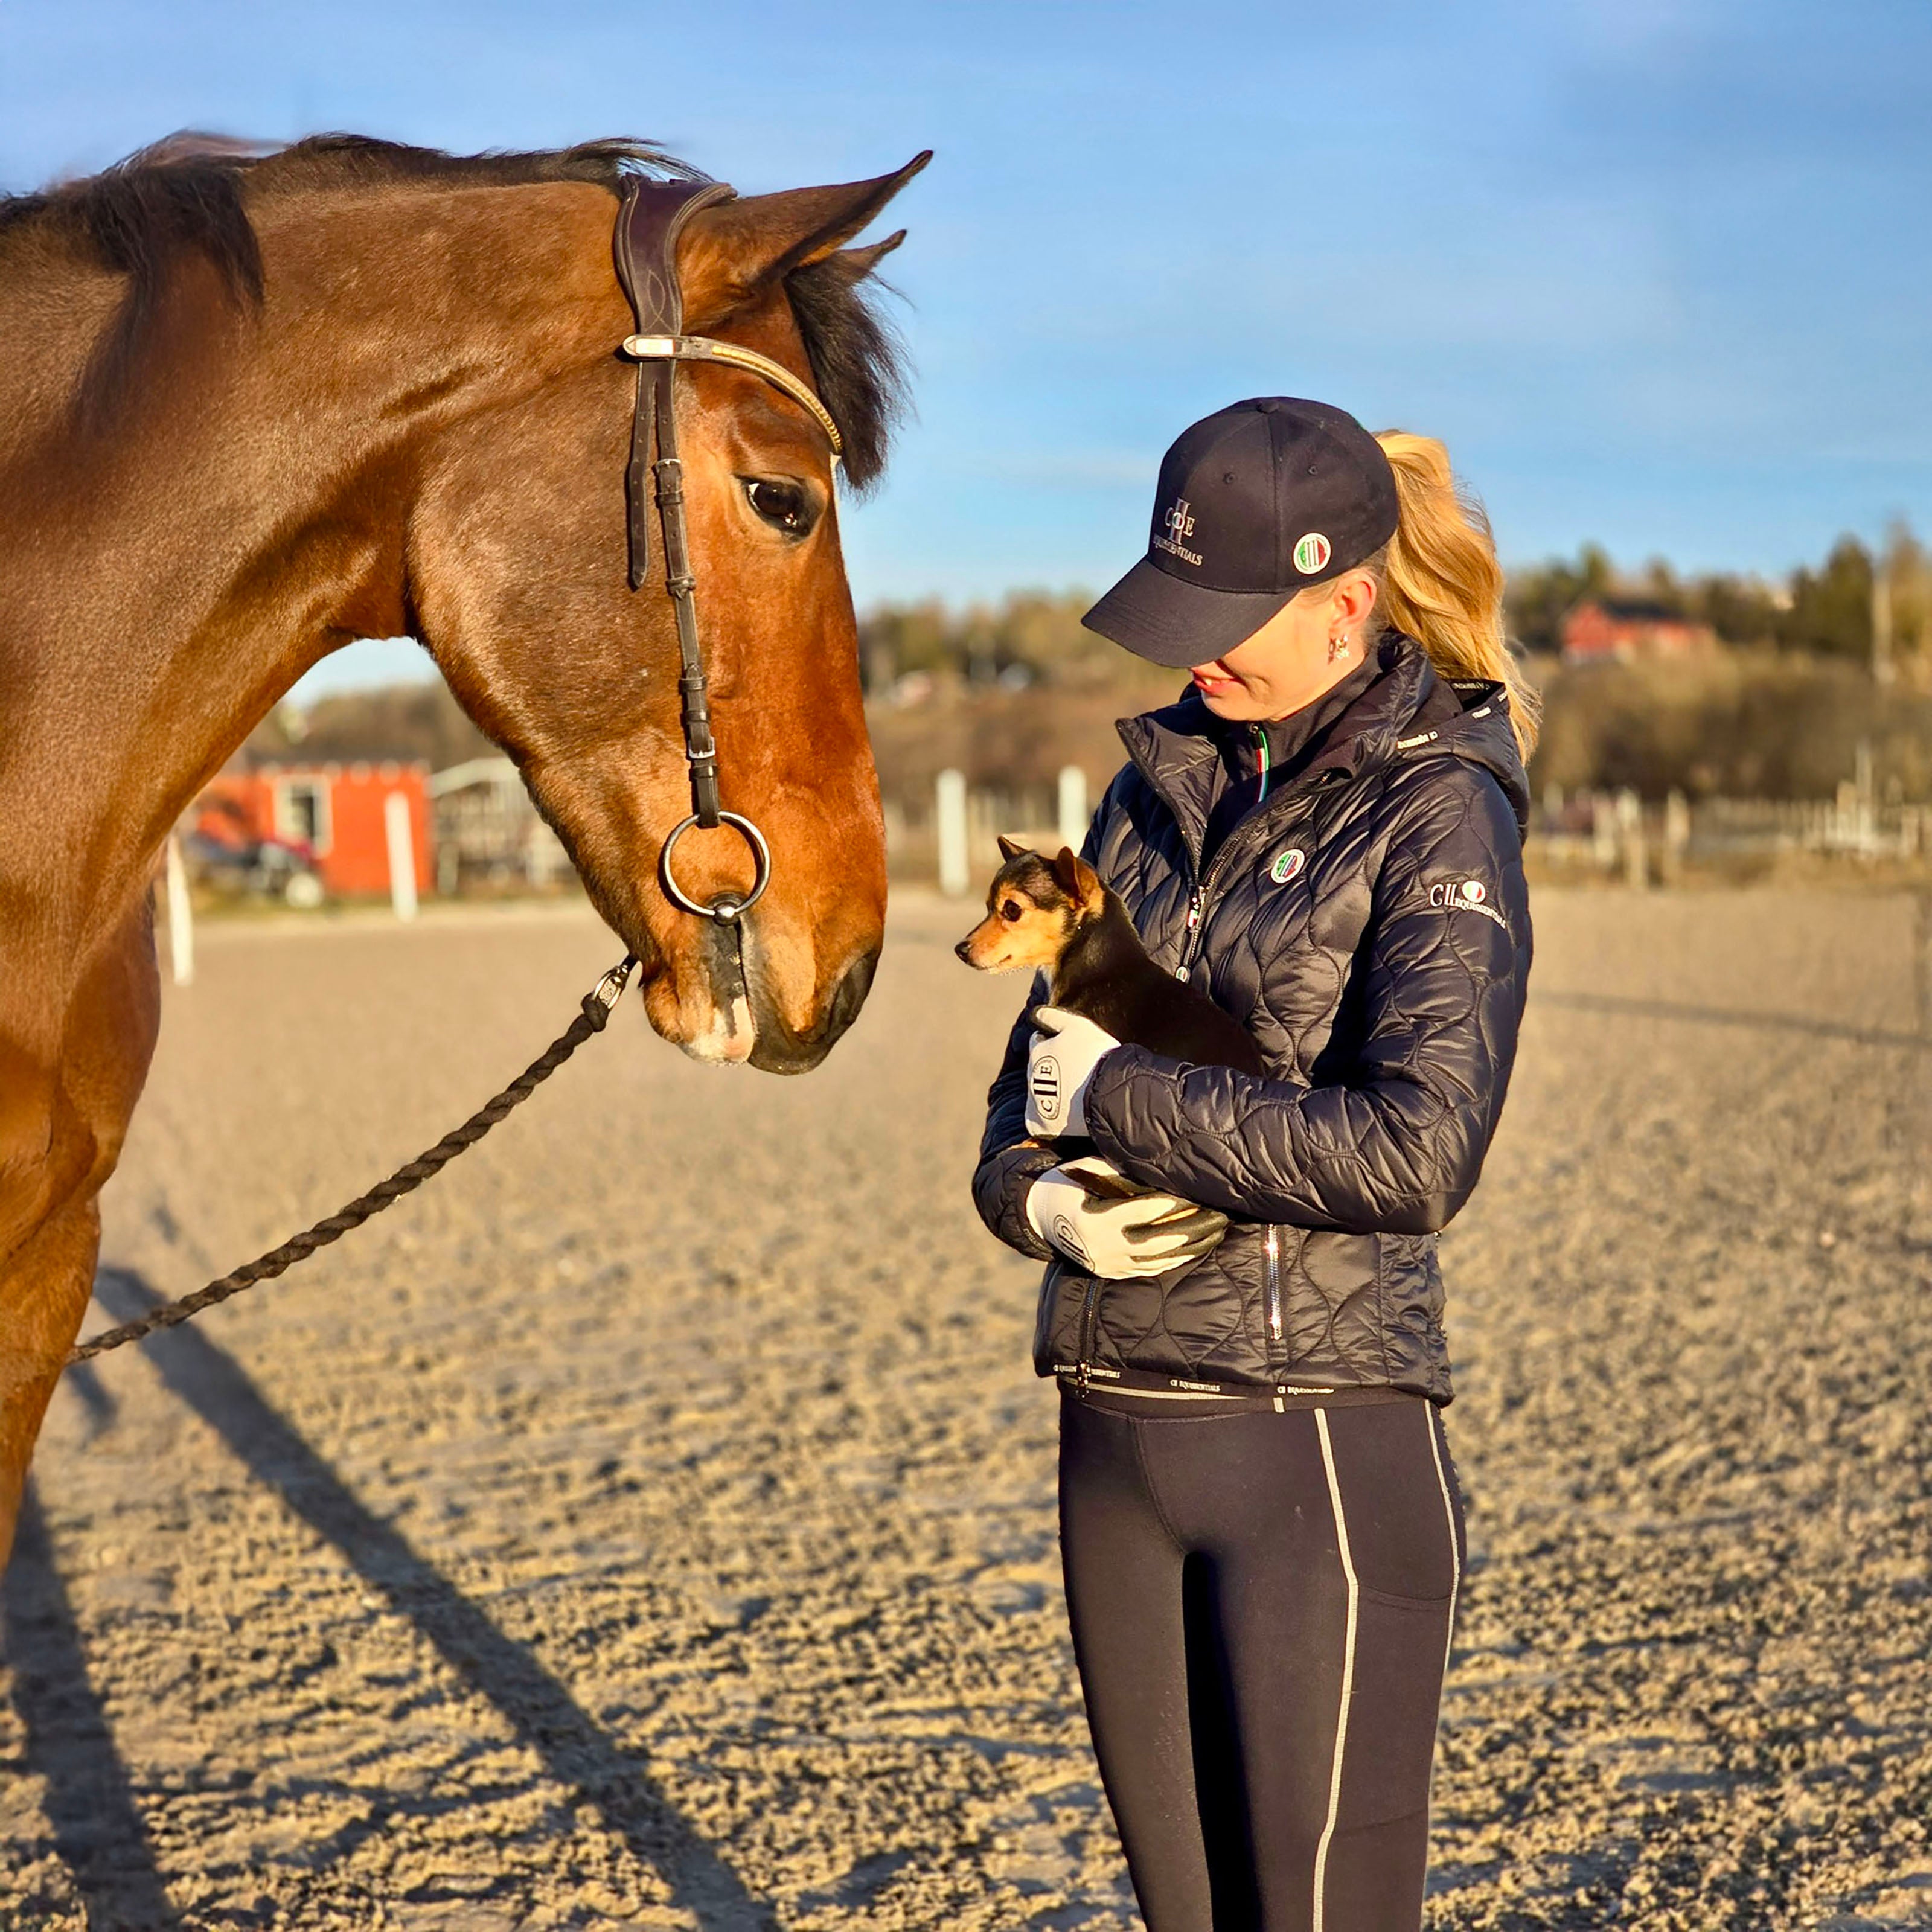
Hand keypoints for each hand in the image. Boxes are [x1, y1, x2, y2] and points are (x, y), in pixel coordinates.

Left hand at [1025, 1007, 1120, 1136]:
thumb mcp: (1078, 1026)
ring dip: (1053, 1092)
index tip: (1072, 1050)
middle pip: (1039, 1069)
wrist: (1109, 1093)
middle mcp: (1030, 1075)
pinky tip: (1066, 1115)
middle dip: (1053, 1069)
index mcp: (1037, 1051)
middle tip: (1078, 1074)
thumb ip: (1054, 1017)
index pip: (1038, 1042)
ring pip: (1040, 1094)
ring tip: (1078, 1095)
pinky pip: (1038, 1121)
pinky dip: (1049, 1118)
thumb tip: (1036, 1013)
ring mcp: (1034, 1100)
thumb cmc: (1096, 1057)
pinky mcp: (1039, 1123)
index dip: (1055, 1043)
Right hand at [1025, 1156, 1228, 1279]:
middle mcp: (1103, 1248)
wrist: (1041, 1216)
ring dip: (1189, 1247)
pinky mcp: (1112, 1273)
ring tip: (1216, 1233)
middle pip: (1157, 1241)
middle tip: (1219, 1216)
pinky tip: (1194, 1249)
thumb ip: (1120, 1171)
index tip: (1198, 1194)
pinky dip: (1174, 1259)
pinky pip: (1150, 1269)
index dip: (1172, 1204)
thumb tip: (1159, 1168)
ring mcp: (1108, 1265)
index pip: (1143, 1212)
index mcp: (1094, 1221)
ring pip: (1157, 1260)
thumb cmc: (1069, 1183)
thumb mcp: (1088, 1170)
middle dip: (1191, 1229)